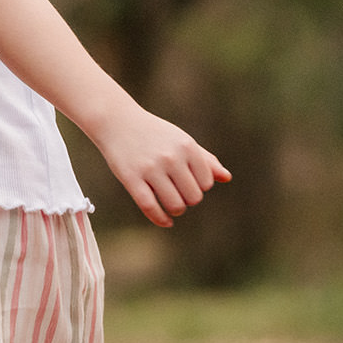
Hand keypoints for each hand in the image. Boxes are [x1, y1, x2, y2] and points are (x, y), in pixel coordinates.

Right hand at [91, 104, 227, 226]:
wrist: (116, 121)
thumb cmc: (153, 132)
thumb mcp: (180, 140)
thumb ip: (204, 159)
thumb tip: (226, 178)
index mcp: (186, 146)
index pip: (206, 183)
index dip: (199, 187)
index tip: (187, 182)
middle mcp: (170, 157)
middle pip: (193, 197)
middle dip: (188, 199)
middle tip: (178, 192)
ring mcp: (150, 168)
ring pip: (175, 205)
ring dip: (176, 210)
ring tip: (171, 203)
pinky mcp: (131, 178)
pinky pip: (150, 207)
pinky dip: (161, 219)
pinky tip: (166, 221)